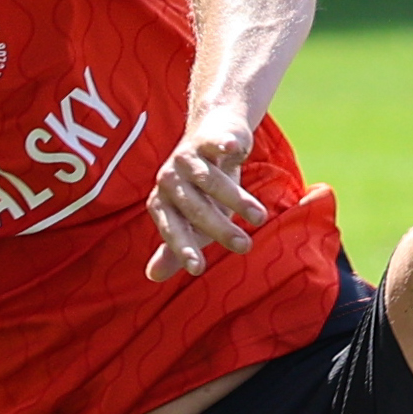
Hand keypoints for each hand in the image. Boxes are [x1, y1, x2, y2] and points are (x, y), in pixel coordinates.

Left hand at [144, 103, 269, 281]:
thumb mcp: (190, 220)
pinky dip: (224, 146)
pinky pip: (215, 143)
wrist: (211, 137)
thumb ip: (174, 248)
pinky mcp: (207, 138)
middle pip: (195, 208)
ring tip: (260, 218)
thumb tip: (152, 276)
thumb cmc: (201, 188)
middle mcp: (169, 179)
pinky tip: (232, 150)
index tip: (197, 269)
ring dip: (237, 199)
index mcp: (161, 202)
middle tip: (244, 247)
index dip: (182, 249)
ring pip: (211, 180)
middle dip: (220, 229)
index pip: (171, 229)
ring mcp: (186, 157)